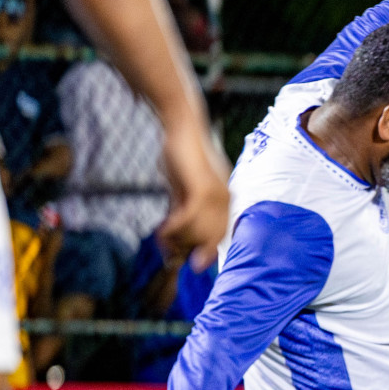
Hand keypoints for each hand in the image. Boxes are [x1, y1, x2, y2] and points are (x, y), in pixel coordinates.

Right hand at [157, 124, 229, 270]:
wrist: (182, 128)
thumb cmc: (180, 155)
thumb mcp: (182, 188)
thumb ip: (182, 208)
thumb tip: (176, 233)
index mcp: (225, 200)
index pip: (219, 235)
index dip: (202, 251)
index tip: (186, 261)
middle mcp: (226, 200)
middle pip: (211, 239)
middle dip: (188, 249)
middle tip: (168, 253)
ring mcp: (218, 195)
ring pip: (199, 232)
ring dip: (177, 240)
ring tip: (162, 240)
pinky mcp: (204, 189)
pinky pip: (189, 219)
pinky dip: (174, 228)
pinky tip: (162, 231)